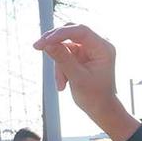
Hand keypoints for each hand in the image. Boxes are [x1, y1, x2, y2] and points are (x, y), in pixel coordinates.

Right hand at [33, 24, 136, 138]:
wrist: (101, 109)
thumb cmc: (95, 97)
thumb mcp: (77, 79)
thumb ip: (63, 59)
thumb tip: (47, 43)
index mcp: (103, 48)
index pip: (81, 31)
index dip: (60, 33)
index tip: (44, 41)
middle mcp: (98, 44)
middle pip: (71, 32)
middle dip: (54, 42)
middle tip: (38, 47)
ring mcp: (89, 49)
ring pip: (65, 44)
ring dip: (59, 63)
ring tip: (61, 84)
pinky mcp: (82, 54)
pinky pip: (64, 53)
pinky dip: (60, 67)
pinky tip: (63, 83)